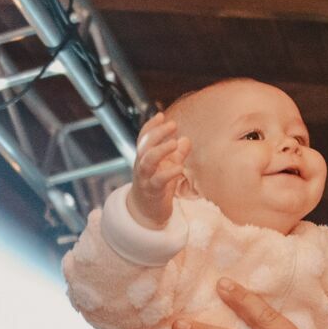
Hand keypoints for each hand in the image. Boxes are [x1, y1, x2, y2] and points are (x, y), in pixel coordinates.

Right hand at [130, 112, 192, 229]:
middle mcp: (142, 166)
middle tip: (172, 124)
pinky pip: (158, 181)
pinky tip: (179, 168)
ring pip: (147, 161)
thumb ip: (177, 154)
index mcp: (144, 158)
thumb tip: (186, 139)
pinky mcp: (152, 192)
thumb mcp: (168, 167)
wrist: (147, 213)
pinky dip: (168, 173)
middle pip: (144, 145)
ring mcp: (145, 179)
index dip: (150, 126)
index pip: (143, 138)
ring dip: (160, 150)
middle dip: (157, 133)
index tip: (160, 115)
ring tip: (174, 143)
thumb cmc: (158, 187)